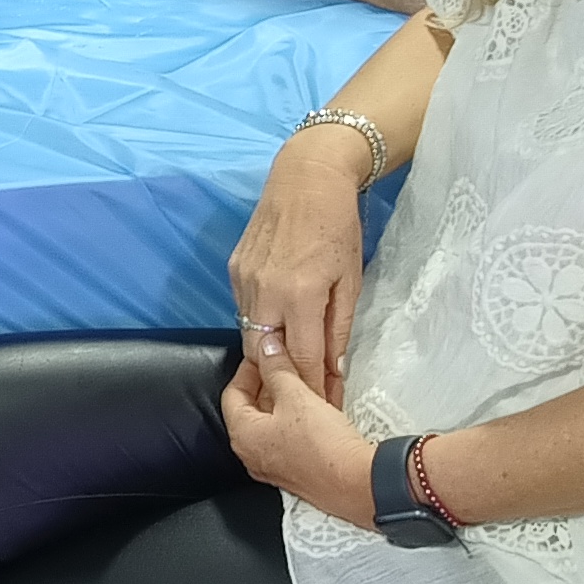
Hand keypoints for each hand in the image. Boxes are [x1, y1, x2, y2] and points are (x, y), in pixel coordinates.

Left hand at [220, 354, 377, 524]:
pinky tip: (318, 401)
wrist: (357, 483)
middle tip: (286, 361)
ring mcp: (276, 464)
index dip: (249, 368)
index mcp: (243, 435)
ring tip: (305, 378)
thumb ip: (277, 369)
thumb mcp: (296, 396)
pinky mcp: (298, 469)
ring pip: (275, 421)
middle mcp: (253, 453)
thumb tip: (266, 348)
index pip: (233, 392)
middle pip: (253, 407)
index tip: (265, 352)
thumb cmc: (322, 445)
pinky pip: (292, 435)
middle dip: (270, 381)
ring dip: (288, 397)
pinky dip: (300, 415)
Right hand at [229, 124, 367, 394]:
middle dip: (282, 380)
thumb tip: (333, 368)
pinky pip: (243, 310)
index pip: (301, 359)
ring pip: (249, 334)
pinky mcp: (233, 269)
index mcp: (298, 296)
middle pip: (265, 355)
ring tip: (287, 370)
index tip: (323, 406)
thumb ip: (337, 327)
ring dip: (268, 354)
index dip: (312, 386)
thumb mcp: (350, 279)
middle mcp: (263, 292)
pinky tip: (274, 329)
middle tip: (301, 397)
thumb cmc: (339, 225)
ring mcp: (242, 280)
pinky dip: (258, 325)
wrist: (307, 176)